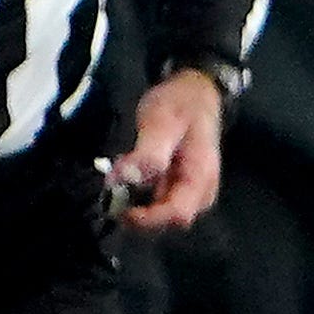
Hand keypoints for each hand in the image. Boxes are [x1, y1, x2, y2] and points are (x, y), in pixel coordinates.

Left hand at [113, 71, 225, 231]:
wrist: (196, 92)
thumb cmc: (181, 105)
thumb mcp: (162, 122)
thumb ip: (148, 153)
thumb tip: (124, 181)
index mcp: (200, 176)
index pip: (177, 215)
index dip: (146, 219)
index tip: (117, 207)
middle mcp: (200, 190)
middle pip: (169, 221)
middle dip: (138, 212)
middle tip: (113, 188)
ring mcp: (191, 190)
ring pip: (162, 214)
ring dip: (136, 205)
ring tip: (120, 178)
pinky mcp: (180, 186)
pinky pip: (159, 203)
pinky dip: (139, 197)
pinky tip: (130, 177)